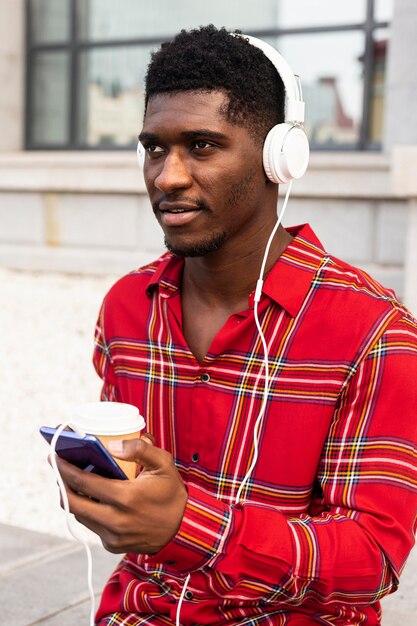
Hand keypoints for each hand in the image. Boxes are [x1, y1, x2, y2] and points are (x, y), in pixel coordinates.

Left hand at [54, 436, 187, 554]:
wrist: (183, 528)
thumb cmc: (171, 492)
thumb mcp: (163, 464)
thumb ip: (140, 450)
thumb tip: (111, 445)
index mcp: (126, 497)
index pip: (84, 482)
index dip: (65, 469)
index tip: (54, 456)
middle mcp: (116, 520)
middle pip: (73, 502)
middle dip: (61, 483)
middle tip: (57, 466)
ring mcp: (113, 536)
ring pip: (80, 515)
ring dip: (74, 497)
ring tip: (72, 479)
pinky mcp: (112, 544)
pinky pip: (92, 525)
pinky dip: (89, 510)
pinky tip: (92, 497)